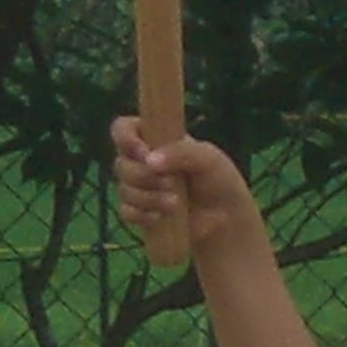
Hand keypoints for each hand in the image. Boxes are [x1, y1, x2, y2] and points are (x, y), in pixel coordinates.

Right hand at [110, 120, 255, 266]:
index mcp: (154, 138)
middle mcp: (142, 161)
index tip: (143, 152)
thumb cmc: (218, 179)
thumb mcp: (207, 157)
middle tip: (171, 183)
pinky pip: (127, 212)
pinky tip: (161, 217)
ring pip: (124, 190)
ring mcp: (140, 188)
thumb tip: (150, 161)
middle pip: (121, 164)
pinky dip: (142, 215)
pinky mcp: (141, 213)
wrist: (226, 217)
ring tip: (176, 203)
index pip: (122, 129)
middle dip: (144, 176)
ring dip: (148, 198)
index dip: (125, 138)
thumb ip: (181, 152)